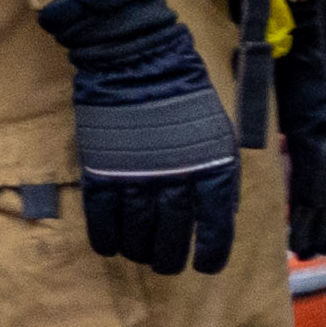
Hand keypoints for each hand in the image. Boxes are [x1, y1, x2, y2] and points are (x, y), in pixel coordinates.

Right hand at [38, 0, 240, 273]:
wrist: (138, 59)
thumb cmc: (185, 95)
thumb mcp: (218, 131)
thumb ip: (219, 170)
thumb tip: (223, 210)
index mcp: (211, 164)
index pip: (216, 221)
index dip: (213, 250)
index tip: (207, 267)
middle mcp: (176, 176)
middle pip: (173, 232)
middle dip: (171, 256)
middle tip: (168, 266)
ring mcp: (136, 173)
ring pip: (137, 229)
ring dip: (140, 249)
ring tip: (141, 256)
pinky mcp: (102, 168)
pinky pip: (102, 214)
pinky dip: (105, 235)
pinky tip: (110, 247)